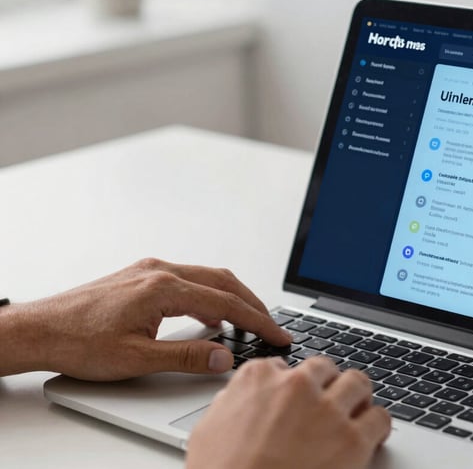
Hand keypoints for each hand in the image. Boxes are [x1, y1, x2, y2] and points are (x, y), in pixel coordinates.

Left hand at [0, 258, 291, 379]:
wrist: (39, 329)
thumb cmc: (78, 341)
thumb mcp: (137, 358)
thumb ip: (186, 356)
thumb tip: (224, 357)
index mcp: (163, 288)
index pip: (226, 303)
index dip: (258, 321)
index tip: (277, 334)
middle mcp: (160, 271)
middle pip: (223, 282)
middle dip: (253, 304)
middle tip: (272, 326)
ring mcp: (150, 270)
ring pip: (207, 277)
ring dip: (232, 297)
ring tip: (249, 321)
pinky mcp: (141, 276)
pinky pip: (189, 279)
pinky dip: (209, 294)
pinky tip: (210, 314)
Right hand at [186, 357, 390, 468]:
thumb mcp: (207, 431)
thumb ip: (230, 405)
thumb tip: (237, 401)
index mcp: (258, 379)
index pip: (284, 366)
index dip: (293, 386)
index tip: (297, 398)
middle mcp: (296, 386)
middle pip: (325, 369)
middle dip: (328, 385)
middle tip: (328, 404)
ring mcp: (327, 410)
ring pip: (358, 383)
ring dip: (357, 399)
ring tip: (356, 414)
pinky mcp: (353, 440)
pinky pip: (380, 418)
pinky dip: (377, 427)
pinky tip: (371, 437)